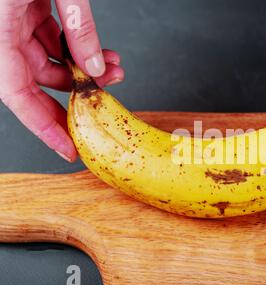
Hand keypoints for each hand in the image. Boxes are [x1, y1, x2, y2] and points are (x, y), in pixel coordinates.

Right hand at [0, 0, 123, 161]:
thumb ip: (78, 26)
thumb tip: (94, 64)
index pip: (15, 92)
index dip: (42, 125)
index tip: (67, 147)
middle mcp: (4, 29)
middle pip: (34, 82)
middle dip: (73, 98)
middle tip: (100, 111)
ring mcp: (15, 20)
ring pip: (49, 61)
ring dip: (84, 70)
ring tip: (112, 70)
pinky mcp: (28, 8)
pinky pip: (52, 40)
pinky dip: (78, 49)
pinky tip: (100, 53)